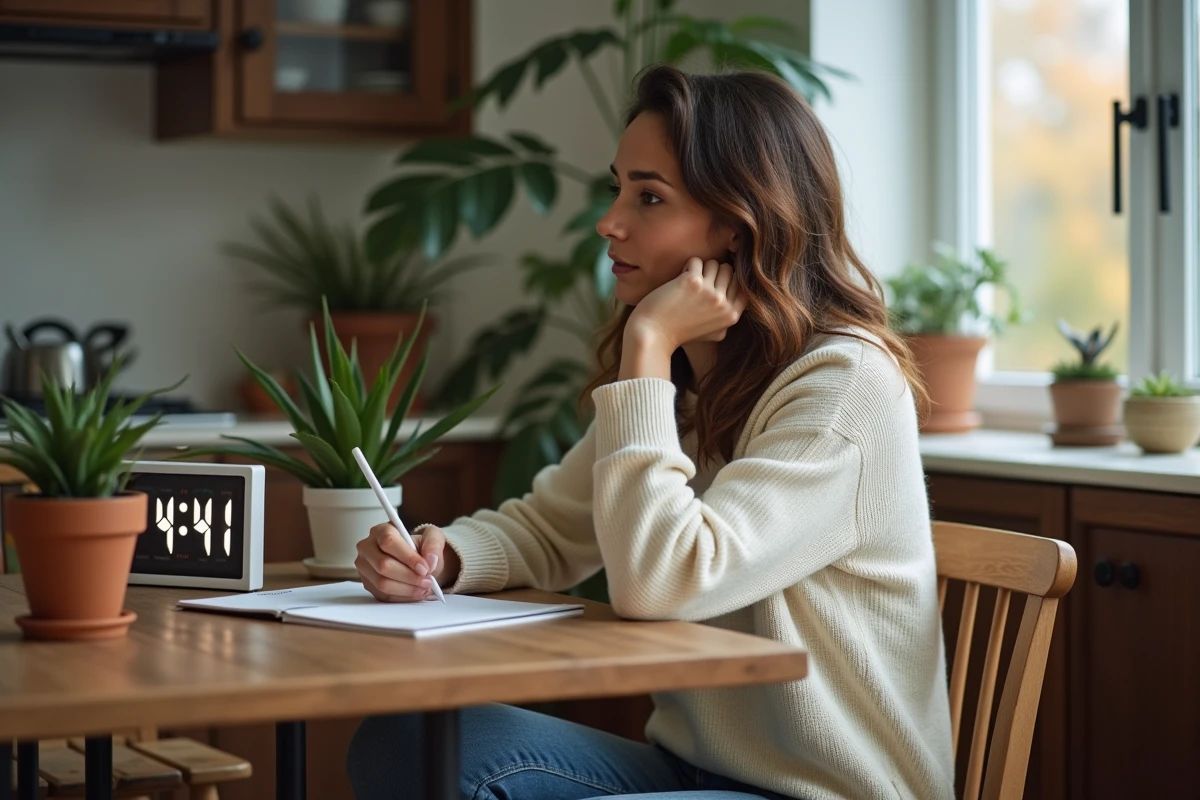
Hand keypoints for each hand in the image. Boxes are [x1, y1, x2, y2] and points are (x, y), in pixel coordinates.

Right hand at [355, 524, 459, 601]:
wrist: (416, 560)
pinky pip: (383, 595)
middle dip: (409, 576)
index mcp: (381, 530)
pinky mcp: (368, 584)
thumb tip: (430, 560)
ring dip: (407, 589)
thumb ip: (433, 545)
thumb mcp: (433, 537)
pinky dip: (402, 597)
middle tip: (428, 581)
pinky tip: (415, 592)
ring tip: (424, 587)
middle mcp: (367, 548)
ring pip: (382, 583)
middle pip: (383, 565)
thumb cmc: (422, 546)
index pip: (389, 542)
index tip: (425, 568)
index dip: (408, 557)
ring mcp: (364, 568)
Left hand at [627, 257, 745, 349]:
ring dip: (700, 268)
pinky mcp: (693, 282)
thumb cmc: (679, 332)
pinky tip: (678, 280)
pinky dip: (686, 267)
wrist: (653, 335)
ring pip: (714, 263)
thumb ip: (727, 317)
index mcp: (731, 316)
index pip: (742, 287)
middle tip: (697, 284)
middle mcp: (723, 305)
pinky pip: (696, 261)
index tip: (713, 285)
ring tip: (688, 281)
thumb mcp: (713, 332)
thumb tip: (739, 294)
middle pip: (729, 271)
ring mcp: (710, 293)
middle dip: (712, 273)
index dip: (728, 281)